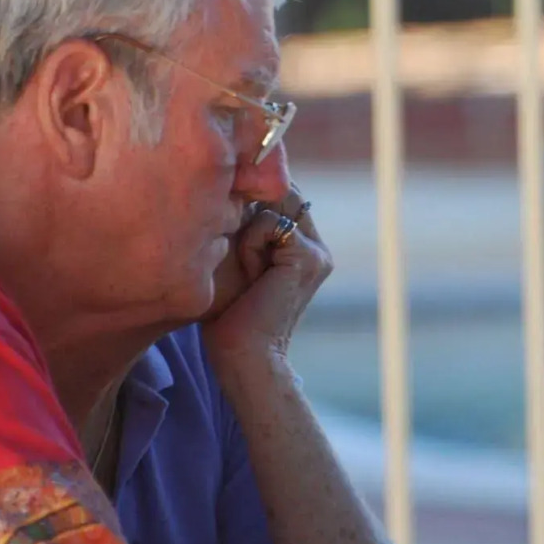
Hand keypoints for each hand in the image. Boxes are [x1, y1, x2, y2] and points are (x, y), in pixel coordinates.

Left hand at [201, 183, 332, 362]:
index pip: (278, 198)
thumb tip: (227, 187)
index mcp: (303, 249)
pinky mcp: (309, 257)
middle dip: (247, 212)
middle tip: (235, 253)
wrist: (244, 357)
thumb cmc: (228, 318)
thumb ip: (242, 226)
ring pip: (272, 205)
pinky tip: (251, 276)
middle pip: (278, 195)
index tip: (226, 225)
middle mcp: (316, 247)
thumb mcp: (234, 261)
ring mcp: (317, 251)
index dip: (249, 201)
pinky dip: (250, 244)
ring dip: (246, 232)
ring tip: (245, 271)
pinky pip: (270, 223)